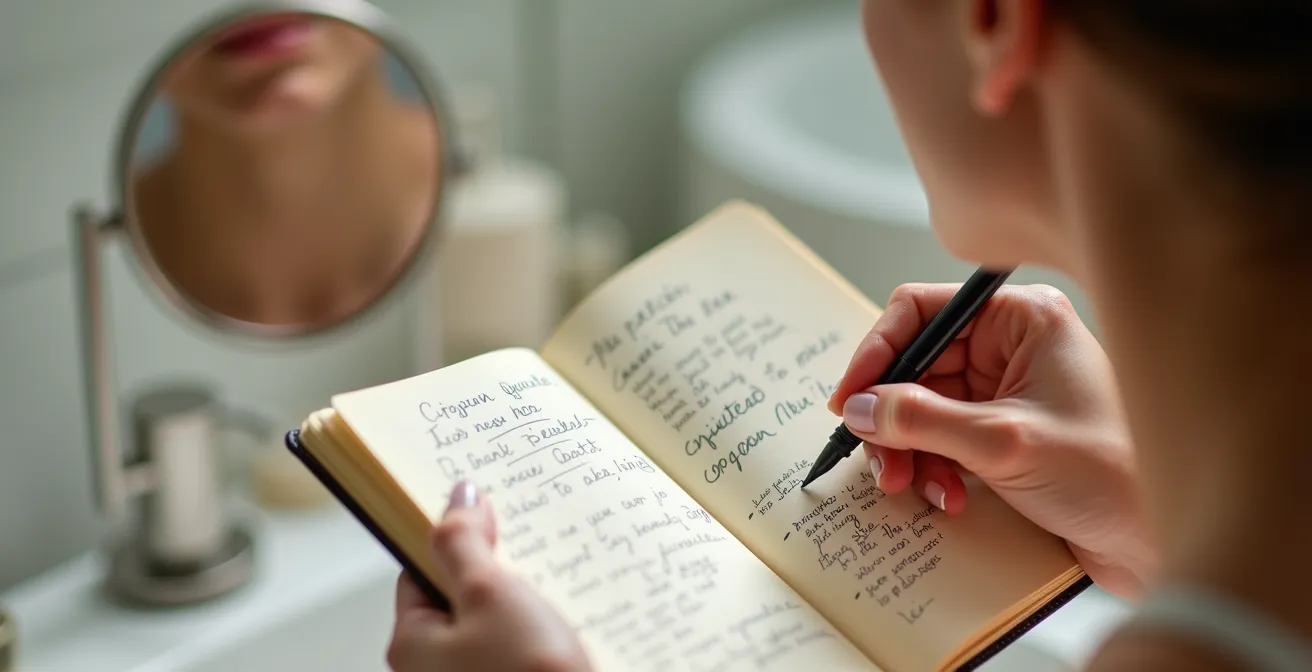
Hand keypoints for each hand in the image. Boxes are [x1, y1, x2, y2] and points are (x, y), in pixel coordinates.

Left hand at [387, 481, 592, 671]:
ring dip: (528, 600)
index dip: (455, 538)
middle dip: (499, 569)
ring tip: (561, 580)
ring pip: (497, 623)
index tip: (489, 513)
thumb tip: (457, 498)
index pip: (421, 571)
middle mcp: (434, 670)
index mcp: (411, 644)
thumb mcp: (489, 592)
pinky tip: (571, 619)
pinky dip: (543, 630)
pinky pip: (521, 650)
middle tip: (533, 544)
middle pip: (462, 597)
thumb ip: (464, 541)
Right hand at [829, 283, 1155, 597]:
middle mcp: (1013, 347)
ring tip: (915, 486)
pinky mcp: (1006, 434)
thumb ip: (923, 420)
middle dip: (893, 418)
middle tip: (882, 460)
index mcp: (1022, 320)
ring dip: (911, 451)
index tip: (851, 400)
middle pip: (915, 366)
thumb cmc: (1116, 475)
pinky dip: (934, 469)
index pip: (920, 311)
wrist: (1162, 541)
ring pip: (923, 408)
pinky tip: (948, 497)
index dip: (877, 353)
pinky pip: (943, 440)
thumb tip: (864, 407)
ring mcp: (1009, 391)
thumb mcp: (1004, 442)